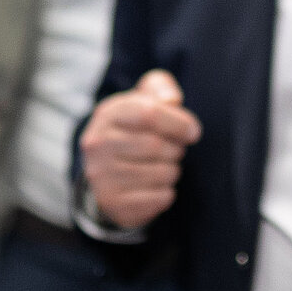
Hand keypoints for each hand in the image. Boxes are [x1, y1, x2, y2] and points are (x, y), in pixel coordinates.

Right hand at [81, 69, 199, 229]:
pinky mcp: (112, 202)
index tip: (193, 132)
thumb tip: (171, 99)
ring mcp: (101, 176)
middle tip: (173, 151)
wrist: (107, 172)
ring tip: (163, 167)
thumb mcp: (144, 100)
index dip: (178, 123)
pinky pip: (159, 198)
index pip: (149, 113)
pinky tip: (156, 186)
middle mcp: (98, 144)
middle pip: (156, 146)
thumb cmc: (135, 131)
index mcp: (108, 114)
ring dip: (172, 171)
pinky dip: (166, 193)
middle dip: (176, 149)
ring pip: (161, 173)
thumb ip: (159, 88)